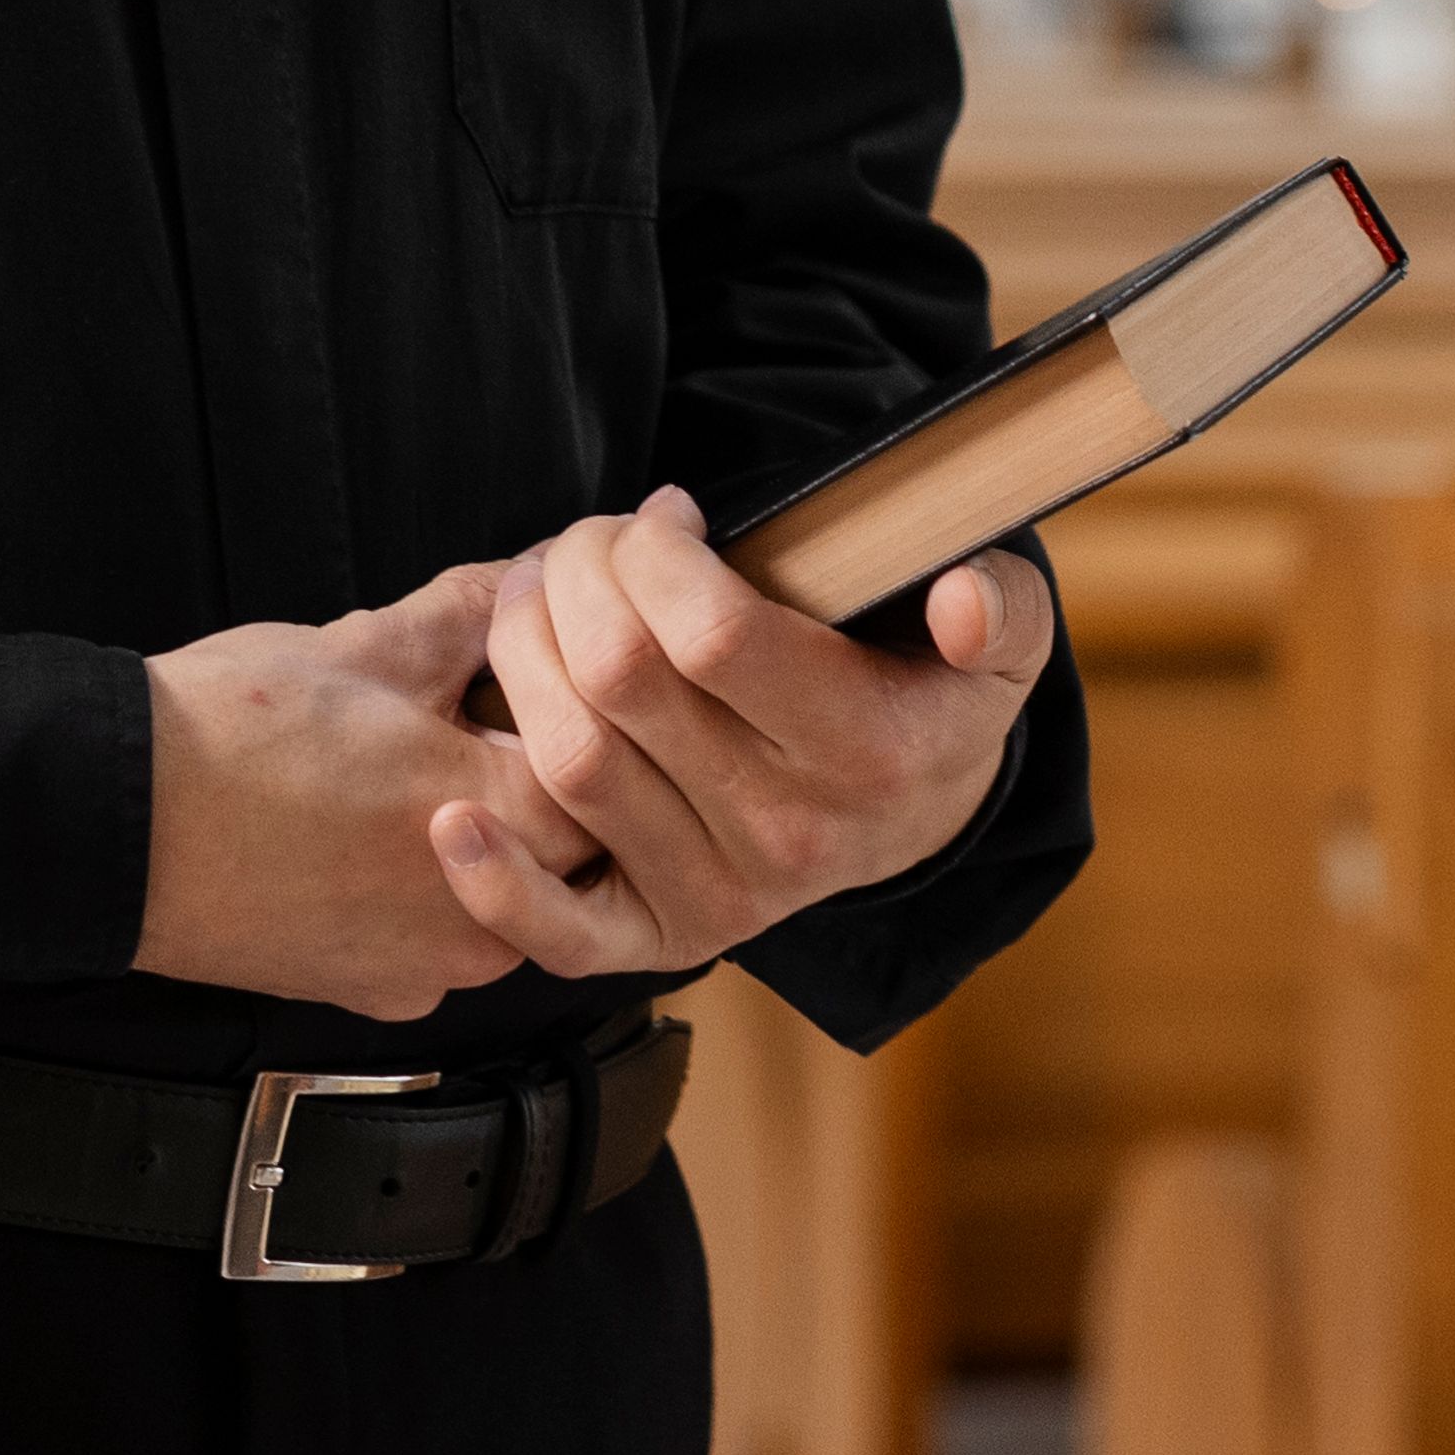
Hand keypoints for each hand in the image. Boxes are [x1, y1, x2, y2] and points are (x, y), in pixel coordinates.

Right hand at [131, 568, 576, 1019]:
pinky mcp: (370, 990)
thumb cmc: (228, 737)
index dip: (581, 701)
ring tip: (414, 763)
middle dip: (533, 768)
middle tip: (475, 709)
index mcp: (509, 824)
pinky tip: (369, 826)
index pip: (612, 764)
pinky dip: (422, 882)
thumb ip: (473, 610)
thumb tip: (527, 573)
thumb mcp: (369, 643)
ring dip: (483, 830)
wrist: (110, 828)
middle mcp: (484, 921)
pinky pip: (434, 934)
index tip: (538, 666)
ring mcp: (425, 969)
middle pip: (566, 841)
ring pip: (503, 892)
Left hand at [434, 491, 1054, 983]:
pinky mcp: (664, 939)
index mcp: (866, 753)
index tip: (662, 515)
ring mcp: (720, 896)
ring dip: (521, 658)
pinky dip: (495, 884)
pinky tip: (449, 820)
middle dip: (576, 579)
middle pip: (622, 683)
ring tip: (533, 598)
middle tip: (581, 541)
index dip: (656, 554)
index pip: (712, 636)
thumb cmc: (933, 687)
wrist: (918, 808)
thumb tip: (965, 602)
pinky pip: (562, 932)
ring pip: (571, 764)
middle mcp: (788, 838)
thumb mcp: (1004, 635)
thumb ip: (1001, 607)